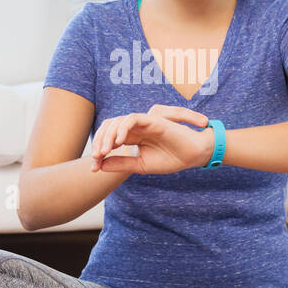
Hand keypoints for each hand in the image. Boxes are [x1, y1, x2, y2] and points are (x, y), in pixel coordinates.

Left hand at [90, 104, 213, 174]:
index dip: (98, 151)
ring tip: (104, 152)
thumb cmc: (170, 159)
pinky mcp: (153, 119)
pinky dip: (123, 128)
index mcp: (131, 137)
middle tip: (96, 158)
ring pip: (118, 121)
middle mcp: (135, 128)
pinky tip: (119, 143)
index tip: (94, 168)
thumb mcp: (140, 165)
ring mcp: (143, 122)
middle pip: (109, 127)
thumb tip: (100, 166)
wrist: (192, 156)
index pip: (108, 138)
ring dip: (108, 136)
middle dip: (99, 142)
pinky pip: (132, 118)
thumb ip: (121, 163)